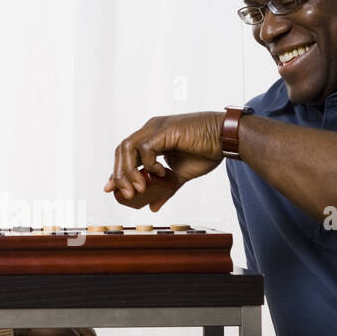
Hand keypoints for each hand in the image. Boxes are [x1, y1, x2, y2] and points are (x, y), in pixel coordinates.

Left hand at [104, 112, 223, 209]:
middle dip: (119, 175)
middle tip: (126, 195)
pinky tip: (161, 173)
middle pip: (121, 151)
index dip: (117, 171)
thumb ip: (165, 189)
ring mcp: (156, 128)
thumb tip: (153, 207)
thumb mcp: (180, 176)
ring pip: (127, 148)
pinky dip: (149, 164)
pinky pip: (146, 148)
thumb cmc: (206, 151)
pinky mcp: (164, 130)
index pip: (126, 154)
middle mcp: (150, 129)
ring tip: (138, 189)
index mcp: (152, 137)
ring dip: (129, 171)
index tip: (110, 189)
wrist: (226, 140)